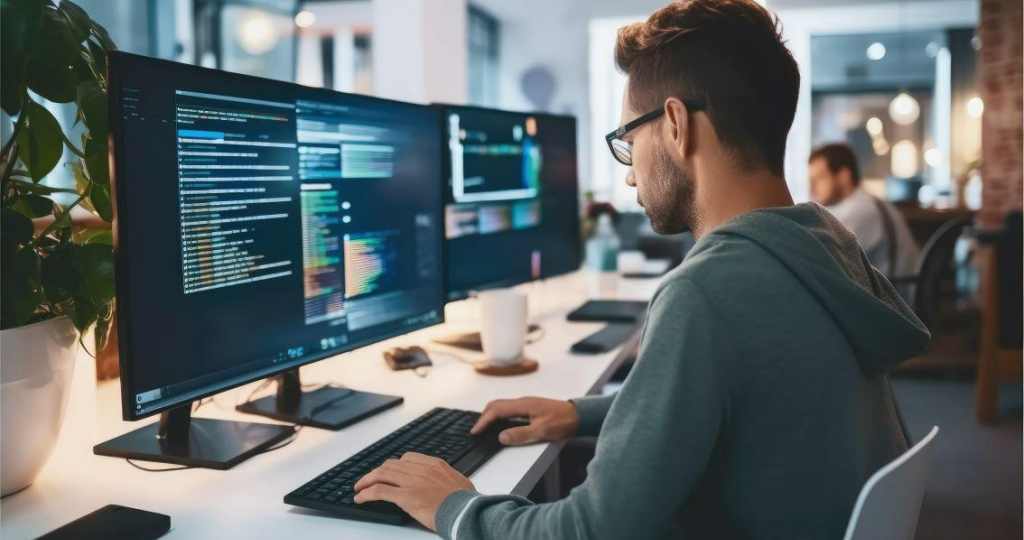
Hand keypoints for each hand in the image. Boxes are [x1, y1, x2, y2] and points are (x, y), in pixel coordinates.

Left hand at [354, 452, 472, 530]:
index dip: (394, 465)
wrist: (466, 512)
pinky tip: (360, 498)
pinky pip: (379, 491)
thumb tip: (444, 484)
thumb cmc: (466, 502)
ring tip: (359, 487)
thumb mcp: (458, 482)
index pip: (408, 458)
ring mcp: (412, 482)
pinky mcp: (405, 497)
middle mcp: (421, 470)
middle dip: (377, 472)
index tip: (389, 471)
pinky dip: (366, 493)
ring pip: (382, 475)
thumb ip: (446, 479)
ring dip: (367, 481)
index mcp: (434, 464)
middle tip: (368, 479)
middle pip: (391, 465)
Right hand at [471, 397, 578, 444]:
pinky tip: (501, 424)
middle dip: (483, 416)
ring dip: (491, 415)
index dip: (483, 421)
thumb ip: (521, 434)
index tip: (475, 431)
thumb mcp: (542, 431)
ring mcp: (526, 404)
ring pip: (502, 406)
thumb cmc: (563, 421)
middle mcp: (522, 402)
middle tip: (476, 429)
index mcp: (523, 405)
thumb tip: (501, 437)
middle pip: (496, 405)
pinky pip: (509, 409)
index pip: (496, 410)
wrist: (579, 416)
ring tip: (484, 427)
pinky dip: (499, 416)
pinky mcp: (530, 408)